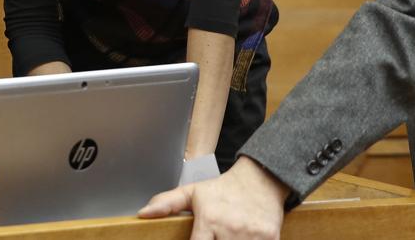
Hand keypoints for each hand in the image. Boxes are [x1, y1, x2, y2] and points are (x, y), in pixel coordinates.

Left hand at [139, 156, 287, 239]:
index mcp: (209, 219)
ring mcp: (251, 235)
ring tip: (226, 238)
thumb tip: (144, 213)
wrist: (261, 179)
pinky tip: (242, 239)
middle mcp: (230, 228)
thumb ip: (167, 203)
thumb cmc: (223, 189)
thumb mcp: (193, 192)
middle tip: (214, 239)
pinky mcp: (270, 239)